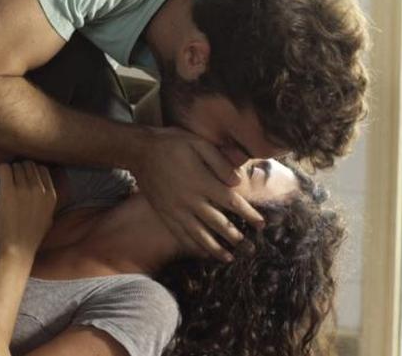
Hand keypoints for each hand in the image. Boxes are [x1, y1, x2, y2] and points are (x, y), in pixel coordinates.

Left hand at [0, 161, 56, 255]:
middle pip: (28, 165)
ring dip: (9, 171)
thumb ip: (48, 202)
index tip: (23, 177)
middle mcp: (39, 189)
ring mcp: (24, 189)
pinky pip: (4, 167)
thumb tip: (44, 190)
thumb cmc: (30, 237)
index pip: (42, 169)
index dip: (31, 171)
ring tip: (4, 181)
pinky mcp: (8, 190)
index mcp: (51, 196)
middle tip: (11, 178)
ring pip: (16, 165)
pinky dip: (0, 170)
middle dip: (19, 169)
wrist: (17, 249)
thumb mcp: (48, 218)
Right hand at [132, 127, 263, 261]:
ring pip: (198, 234)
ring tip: (228, 259)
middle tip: (250, 249)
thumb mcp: (199, 143)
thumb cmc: (172, 143)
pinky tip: (201, 253)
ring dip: (215, 248)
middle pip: (217, 223)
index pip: (231, 202)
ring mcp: (175, 209)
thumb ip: (219, 162)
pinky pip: (179, 233)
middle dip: (235, 237)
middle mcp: (189, 199)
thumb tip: (238, 182)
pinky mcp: (164, 213)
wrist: (140, 150)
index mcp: (202, 181)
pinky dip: (192, 245)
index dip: (248, 214)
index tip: (261, 225)